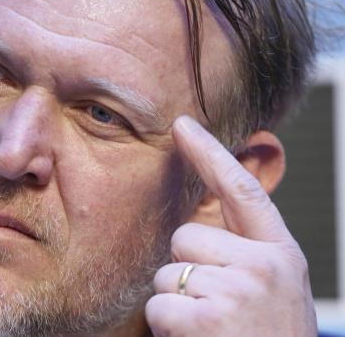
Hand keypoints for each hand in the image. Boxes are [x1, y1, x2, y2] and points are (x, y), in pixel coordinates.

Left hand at [145, 115, 316, 336]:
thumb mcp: (272, 294)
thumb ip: (242, 256)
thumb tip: (193, 229)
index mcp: (280, 256)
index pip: (242, 191)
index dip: (211, 154)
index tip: (183, 125)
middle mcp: (264, 265)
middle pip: (185, 238)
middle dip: (187, 274)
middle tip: (217, 314)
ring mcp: (239, 289)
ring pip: (167, 273)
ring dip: (177, 305)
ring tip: (213, 332)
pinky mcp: (209, 315)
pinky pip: (159, 305)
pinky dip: (169, 329)